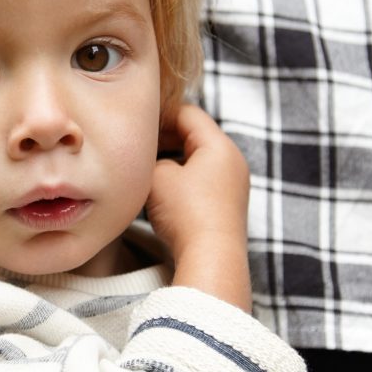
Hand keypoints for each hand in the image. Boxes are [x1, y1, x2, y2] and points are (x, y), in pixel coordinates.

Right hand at [146, 105, 251, 310]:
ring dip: (173, 157)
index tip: (137, 122)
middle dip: (166, 136)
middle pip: (196, 133)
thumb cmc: (187, 213)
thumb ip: (152, 158)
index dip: (160, 114)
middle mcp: (233, 160)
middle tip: (139, 143)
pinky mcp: (229, 204)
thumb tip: (152, 160)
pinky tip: (162, 188)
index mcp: (219, 145)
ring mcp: (234, 183)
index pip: (188, 113)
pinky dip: (183, 176)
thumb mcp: (158, 176)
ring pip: (199, 157)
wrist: (212, 258)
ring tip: (147, 166)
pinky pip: (204, 178)